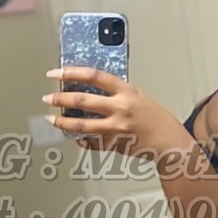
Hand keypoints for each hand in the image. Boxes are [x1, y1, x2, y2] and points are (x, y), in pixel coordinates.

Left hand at [43, 67, 180, 155]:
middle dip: (60, 99)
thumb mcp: (137, 95)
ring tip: (52, 120)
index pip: (93, 76)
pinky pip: (90, 142)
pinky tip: (73, 136)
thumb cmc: (154, 117)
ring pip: (81, 126)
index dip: (71, 73)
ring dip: (62, 123)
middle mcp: (120, 109)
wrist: (168, 140)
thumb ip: (115, 91)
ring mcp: (116, 129)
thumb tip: (88, 88)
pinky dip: (80, 139)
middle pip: (82, 101)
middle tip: (48, 98)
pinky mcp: (114, 144)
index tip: (56, 73)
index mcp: (126, 91)